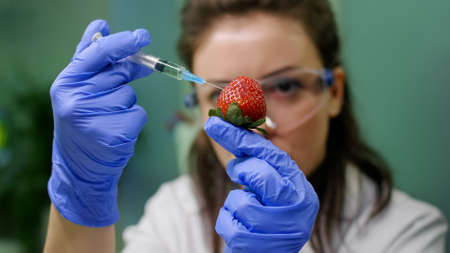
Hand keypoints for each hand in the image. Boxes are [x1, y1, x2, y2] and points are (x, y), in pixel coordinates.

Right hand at [48, 20, 151, 226]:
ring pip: (130, 96)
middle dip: (124, 79)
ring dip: (126, 104)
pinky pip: (138, 114)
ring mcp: (94, 120)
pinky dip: (133, 120)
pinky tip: (116, 130)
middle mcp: (76, 100)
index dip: (123, 42)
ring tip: (108, 118)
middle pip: (119, 75)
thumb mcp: (78, 88)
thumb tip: (101, 25)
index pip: (99, 54)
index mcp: (66, 83)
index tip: (143, 36)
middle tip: (113, 92)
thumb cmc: (82, 119)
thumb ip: (90, 57)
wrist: (79, 166)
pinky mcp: (113, 136)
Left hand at [204, 117, 318, 252]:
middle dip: (242, 171)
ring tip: (246, 211)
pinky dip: (226, 222)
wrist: (269, 252)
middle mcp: (299, 206)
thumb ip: (257, 161)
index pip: (269, 153)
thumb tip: (229, 127)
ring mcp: (284, 229)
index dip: (239, 137)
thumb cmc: (265, 214)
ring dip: (234, 204)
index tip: (212, 122)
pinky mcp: (262, 247)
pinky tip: (239, 227)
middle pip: (258, 174)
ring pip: (241, 202)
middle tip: (241, 176)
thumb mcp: (268, 187)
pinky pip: (229, 225)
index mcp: (300, 185)